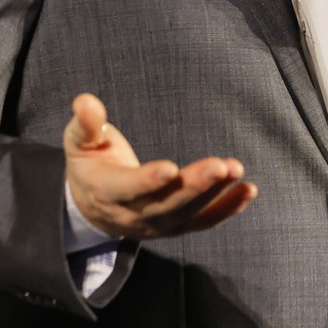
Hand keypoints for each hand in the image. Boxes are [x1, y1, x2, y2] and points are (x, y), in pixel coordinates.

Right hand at [63, 93, 255, 239]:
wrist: (93, 207)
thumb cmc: (90, 164)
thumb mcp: (79, 142)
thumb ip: (85, 124)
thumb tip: (86, 101)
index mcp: (106, 191)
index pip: (128, 189)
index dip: (148, 181)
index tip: (171, 169)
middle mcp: (133, 214)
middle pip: (166, 204)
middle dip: (195, 186)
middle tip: (221, 166)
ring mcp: (158, 224)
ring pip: (189, 213)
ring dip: (216, 194)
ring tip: (236, 170)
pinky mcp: (177, 226)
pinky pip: (204, 221)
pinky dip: (228, 208)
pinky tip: (248, 190)